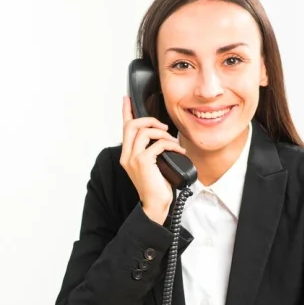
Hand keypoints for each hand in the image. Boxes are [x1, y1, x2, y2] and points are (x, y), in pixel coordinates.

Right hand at [120, 96, 185, 224]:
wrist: (156, 205)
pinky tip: (179, 150)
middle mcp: (127, 155)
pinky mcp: (143, 161)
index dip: (126, 112)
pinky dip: (171, 144)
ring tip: (173, 141)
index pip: (124, 129)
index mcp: (127, 155)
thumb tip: (162, 136)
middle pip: (132, 125)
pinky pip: (158, 144)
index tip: (126, 99)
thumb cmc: (156, 188)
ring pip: (144, 131)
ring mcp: (133, 158)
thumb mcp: (152, 165)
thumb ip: (151, 150)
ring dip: (163, 133)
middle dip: (149, 120)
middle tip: (163, 126)